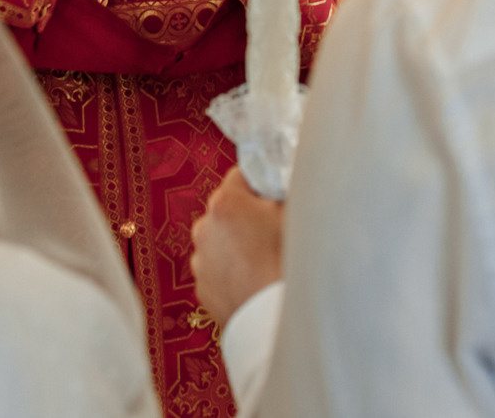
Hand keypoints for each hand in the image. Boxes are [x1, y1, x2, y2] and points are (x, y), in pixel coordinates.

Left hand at [189, 168, 284, 325]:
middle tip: (272, 233)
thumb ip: (281, 193)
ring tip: (263, 262)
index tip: (274, 199)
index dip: (260, 186)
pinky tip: (254, 281)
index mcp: (225, 203)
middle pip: (227, 210)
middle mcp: (204, 228)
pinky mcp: (203, 288)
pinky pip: (217, 269)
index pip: (240, 177)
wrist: (276, 317)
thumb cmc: (288, 262)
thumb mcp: (294, 215)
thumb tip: (280, 185)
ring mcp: (201, 260)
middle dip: (246, 217)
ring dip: (236, 245)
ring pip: (220, 241)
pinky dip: (231, 272)